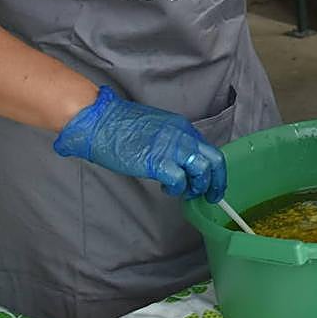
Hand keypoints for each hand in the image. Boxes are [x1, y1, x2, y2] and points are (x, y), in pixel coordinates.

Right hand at [53, 86, 225, 202]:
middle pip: (214, 161)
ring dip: (197, 187)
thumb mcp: (157, 129)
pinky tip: (167, 188)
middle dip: (216, 182)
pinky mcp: (157, 162)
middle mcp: (183, 136)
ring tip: (184, 192)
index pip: (209, 149)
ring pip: (202, 171)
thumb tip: (181, 162)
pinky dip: (177, 189)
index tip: (213, 182)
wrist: (100, 121)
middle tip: (211, 196)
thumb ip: (173, 142)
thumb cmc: (121, 125)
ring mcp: (172, 149)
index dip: (214, 169)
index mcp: (183, 127)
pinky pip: (179, 181)